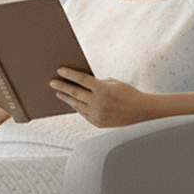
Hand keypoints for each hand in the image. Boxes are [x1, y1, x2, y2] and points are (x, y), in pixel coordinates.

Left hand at [49, 68, 163, 127]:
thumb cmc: (128, 93)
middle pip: (75, 93)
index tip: (59, 70)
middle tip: (52, 83)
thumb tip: (81, 82)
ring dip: (66, 98)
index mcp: (103, 89)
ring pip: (77, 105)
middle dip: (62, 87)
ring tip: (58, 93)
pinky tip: (72, 102)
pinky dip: (77, 107)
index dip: (69, 74)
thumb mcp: (114, 83)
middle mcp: (99, 103)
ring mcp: (98, 115)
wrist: (141, 112)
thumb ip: (98, 83)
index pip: (81, 80)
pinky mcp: (98, 123)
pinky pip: (83, 114)